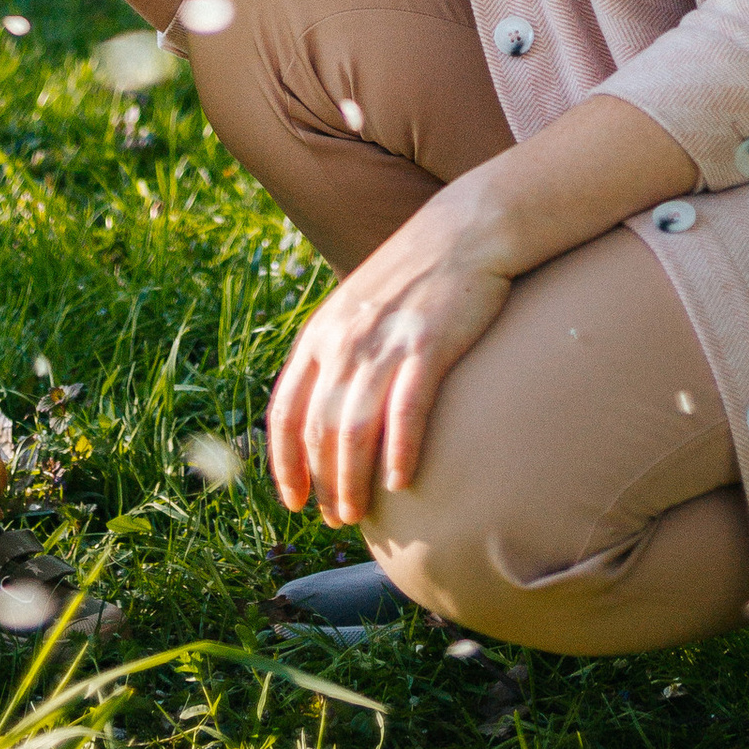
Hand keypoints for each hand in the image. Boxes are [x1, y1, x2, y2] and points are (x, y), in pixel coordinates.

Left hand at [265, 187, 511, 525]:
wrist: (464, 230)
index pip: (285, 412)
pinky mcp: (428, 344)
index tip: (294, 501)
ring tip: (360, 513)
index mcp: (320, 335)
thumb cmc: (414, 278)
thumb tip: (328, 413)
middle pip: (318, 430)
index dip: (284, 463)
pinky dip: (399, 451)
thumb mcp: (358, 310)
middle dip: (322, 483)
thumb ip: (339, 355)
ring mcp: (384, 343)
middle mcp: (343, 341)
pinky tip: (400, 483)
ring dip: (352, 480)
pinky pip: (406, 410)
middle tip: (338, 517)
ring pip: (354, 429)